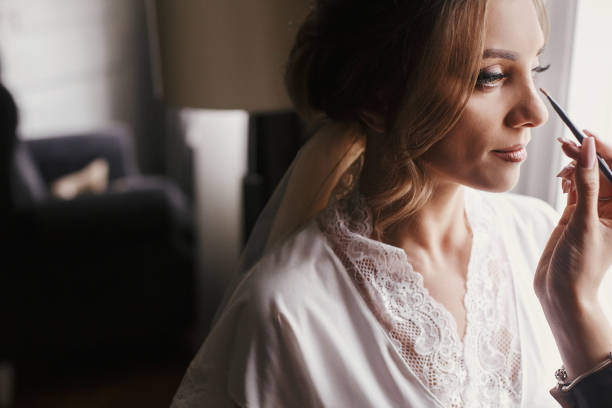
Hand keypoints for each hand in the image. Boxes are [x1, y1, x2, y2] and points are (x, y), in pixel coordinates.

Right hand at [534, 131, 611, 377]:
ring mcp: (594, 213)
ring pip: (587, 179)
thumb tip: (588, 150)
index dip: (604, 152)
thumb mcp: (584, 221)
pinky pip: (575, 190)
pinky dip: (568, 181)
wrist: (562, 294)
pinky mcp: (575, 217)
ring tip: (561, 166)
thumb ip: (586, 184)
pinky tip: (561, 179)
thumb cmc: (580, 265)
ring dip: (575, 167)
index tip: (586, 135)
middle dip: (586, 156)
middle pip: (602, 172)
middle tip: (566, 142)